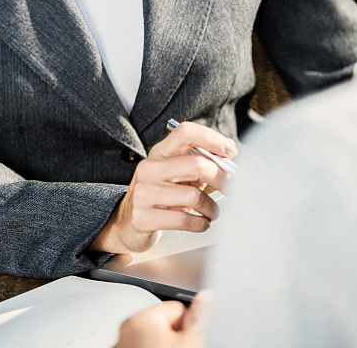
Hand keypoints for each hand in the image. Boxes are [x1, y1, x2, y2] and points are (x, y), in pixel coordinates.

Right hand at [91, 121, 236, 253]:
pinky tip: (201, 223)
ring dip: (211, 207)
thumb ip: (198, 164)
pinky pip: (183, 220)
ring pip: (193, 196)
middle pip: (196, 164)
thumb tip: (229, 160)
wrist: (126, 223)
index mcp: (159, 152)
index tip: (230, 152)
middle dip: (221, 177)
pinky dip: (200, 224)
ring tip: (213, 212)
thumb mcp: (175, 174)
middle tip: (230, 188)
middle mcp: (149, 168)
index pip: (185, 132)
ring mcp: (144, 193)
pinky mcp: (142, 218)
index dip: (212, 138)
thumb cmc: (160, 195)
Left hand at [115, 290, 209, 347]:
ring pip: (151, 340)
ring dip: (161, 345)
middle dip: (172, 336)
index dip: (187, 325)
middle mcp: (124, 330)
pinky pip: (140, 347)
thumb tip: (206, 296)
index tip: (188, 339)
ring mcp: (119, 346)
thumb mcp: (190, 341)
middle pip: (162, 325)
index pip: (175, 308)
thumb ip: (198, 316)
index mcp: (140, 318)